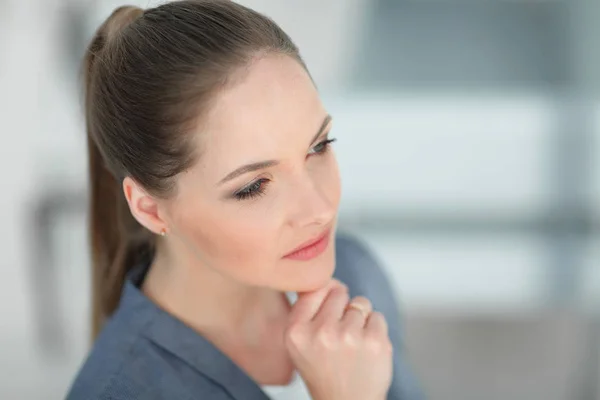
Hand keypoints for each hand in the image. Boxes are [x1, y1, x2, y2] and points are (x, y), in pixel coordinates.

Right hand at [285, 280, 392, 399]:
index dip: (325, 298)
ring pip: (360, 303)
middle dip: (343, 309)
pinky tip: (365, 349)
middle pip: (339, 292)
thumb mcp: (300, 341)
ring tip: (352, 345)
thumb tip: (332, 279)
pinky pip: (378, 316)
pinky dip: (375, 330)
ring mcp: (350, 337)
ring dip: (360, 320)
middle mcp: (321, 332)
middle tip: (338, 336)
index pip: (315, 288)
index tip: (326, 315)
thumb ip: (310, 307)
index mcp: (295, 331)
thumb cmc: (324, 370)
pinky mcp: (376, 342)